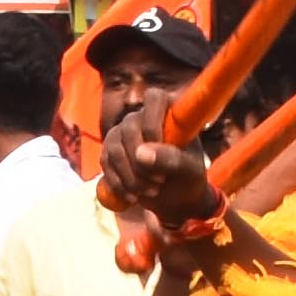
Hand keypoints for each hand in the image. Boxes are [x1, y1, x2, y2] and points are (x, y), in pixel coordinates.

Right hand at [103, 124, 223, 229]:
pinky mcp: (110, 150)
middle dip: (141, 160)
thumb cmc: (189, 177)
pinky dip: (118, 183)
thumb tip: (141, 154)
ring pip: (115, 148)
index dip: (153, 123)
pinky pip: (106, 163)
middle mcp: (142, 117)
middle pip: (129, 127)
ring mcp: (123, 132)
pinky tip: (133, 197)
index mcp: (168, 112)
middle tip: (159, 182)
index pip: (154, 98)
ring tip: (150, 192)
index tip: (159, 148)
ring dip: (130, 176)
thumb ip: (173, 159)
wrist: (175, 195)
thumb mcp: (189, 171)